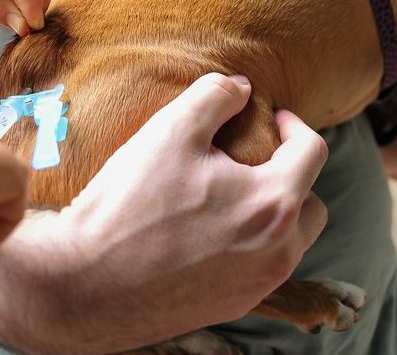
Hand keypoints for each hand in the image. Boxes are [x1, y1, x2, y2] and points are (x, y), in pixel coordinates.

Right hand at [36, 74, 328, 348]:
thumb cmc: (129, 204)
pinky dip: (250, 245)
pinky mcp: (232, 308)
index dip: (294, 125)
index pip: (313, 152)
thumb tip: (242, 88)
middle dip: (292, 176)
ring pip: (290, 242)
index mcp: (273, 204)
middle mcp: (278, 252)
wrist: (84, 282)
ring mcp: (257, 287)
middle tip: (257, 159)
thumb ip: (215, 97)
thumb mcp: (171, 129)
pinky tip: (210, 232)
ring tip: (233, 195)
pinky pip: (260, 269)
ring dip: (274, 214)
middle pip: (312, 204)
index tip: (271, 117)